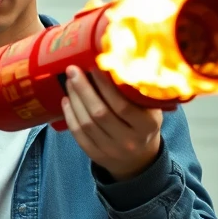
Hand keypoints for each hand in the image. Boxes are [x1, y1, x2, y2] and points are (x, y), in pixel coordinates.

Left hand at [61, 66, 161, 180]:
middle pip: (99, 113)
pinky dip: (70, 115)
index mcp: (146, 126)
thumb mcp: (150, 109)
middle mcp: (129, 140)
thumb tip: (117, 59)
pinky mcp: (95, 155)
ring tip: (69, 82)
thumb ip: (137, 91)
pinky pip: (78, 134)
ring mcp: (111, 150)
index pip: (122, 105)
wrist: (139, 158)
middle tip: (73, 70)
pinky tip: (66, 100)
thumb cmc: (143, 124)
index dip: (105, 85)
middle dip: (83, 89)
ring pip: (86, 123)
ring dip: (74, 99)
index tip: (94, 66)